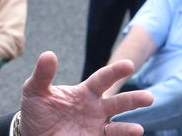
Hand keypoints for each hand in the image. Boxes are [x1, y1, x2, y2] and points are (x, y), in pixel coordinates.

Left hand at [20, 52, 152, 135]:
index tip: (129, 64)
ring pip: (117, 127)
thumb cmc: (36, 110)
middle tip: (149, 98)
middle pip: (118, 103)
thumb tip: (49, 54)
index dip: (115, 72)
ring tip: (138, 129)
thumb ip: (43, 74)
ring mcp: (96, 127)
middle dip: (133, 100)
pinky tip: (130, 135)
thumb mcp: (34, 90)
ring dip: (128, 129)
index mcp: (84, 93)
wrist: (32, 135)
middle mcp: (95, 109)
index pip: (102, 79)